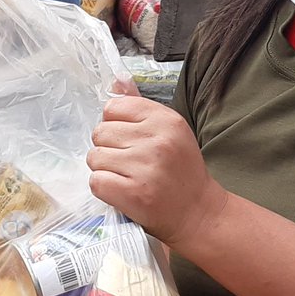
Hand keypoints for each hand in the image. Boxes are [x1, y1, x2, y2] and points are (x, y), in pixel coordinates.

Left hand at [87, 95, 226, 253]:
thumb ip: (140, 107)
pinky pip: (96, 181)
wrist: (199, 214)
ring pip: (95, 157)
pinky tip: (122, 191)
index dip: (115, 126)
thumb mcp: (169, 132)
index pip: (113, 108)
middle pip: (100, 132)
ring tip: (127, 177)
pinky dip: (104, 188)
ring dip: (105, 169)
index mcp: (166, 119)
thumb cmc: (180, 171)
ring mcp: (145, 167)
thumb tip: (115, 81)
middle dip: (108, 149)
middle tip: (130, 163)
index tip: (130, 141)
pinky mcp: (134, 193)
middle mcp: (157, 140)